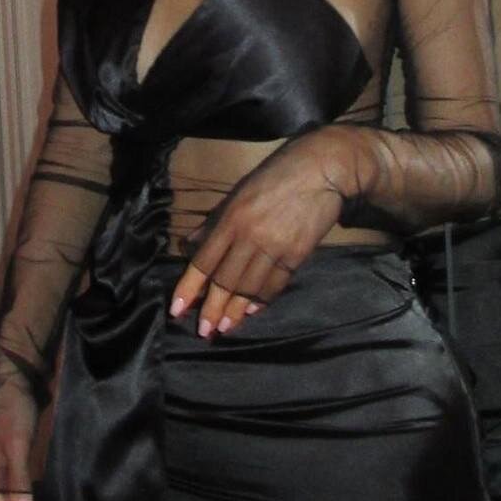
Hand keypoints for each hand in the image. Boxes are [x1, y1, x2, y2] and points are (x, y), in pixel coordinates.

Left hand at [169, 130, 349, 337]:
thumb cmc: (277, 175)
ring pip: (249, 287)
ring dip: (236, 310)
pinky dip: (263, 299)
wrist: (323, 169)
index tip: (177, 310)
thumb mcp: (239, 191)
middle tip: (204, 331)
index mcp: (231, 218)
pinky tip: (254, 309)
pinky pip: (276, 284)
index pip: (204, 261)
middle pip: (225, 280)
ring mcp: (275, 247)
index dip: (189, 288)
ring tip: (225, 327)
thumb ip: (214, 221)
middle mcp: (249, 236)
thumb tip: (190, 244)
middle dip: (212, 309)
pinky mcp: (297, 254)